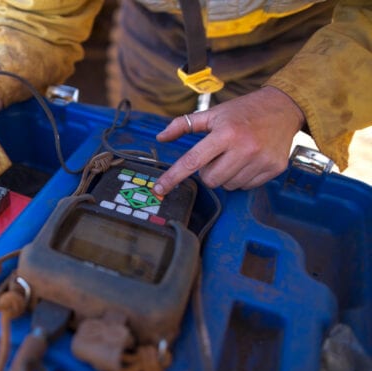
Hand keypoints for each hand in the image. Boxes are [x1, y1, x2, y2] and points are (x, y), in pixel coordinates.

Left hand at [153, 86, 304, 194]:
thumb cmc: (243, 111)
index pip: (192, 161)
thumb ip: (184, 124)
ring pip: (228, 186)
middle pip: (210, 180)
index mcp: (225, 133)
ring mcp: (261, 160)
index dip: (173, 177)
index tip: (159, 189)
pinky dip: (242, 178)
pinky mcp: (274, 168)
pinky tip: (249, 161)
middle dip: (208, 172)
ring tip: (235, 156)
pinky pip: (246, 186)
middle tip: (218, 155)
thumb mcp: (213, 113)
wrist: (284, 107)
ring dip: (226, 175)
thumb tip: (161, 137)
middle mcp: (244, 148)